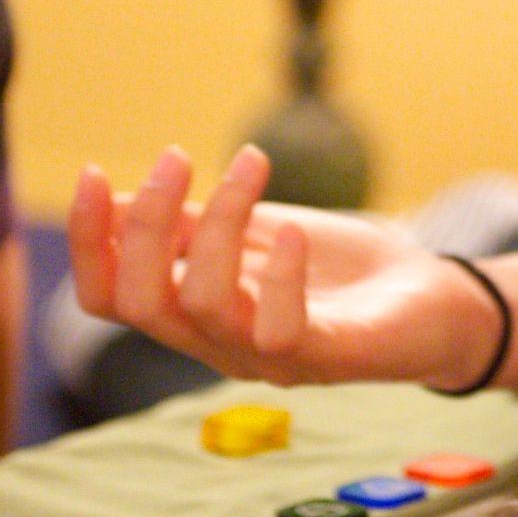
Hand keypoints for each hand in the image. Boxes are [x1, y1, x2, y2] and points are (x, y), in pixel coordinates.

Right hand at [67, 145, 504, 389]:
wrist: (431, 298)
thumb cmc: (335, 266)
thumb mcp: (252, 229)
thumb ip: (188, 224)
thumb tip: (109, 200)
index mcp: (191, 312)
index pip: (107, 296)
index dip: (87, 241)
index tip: (92, 171)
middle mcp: (217, 345)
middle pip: (139, 303)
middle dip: (145, 223)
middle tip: (177, 157)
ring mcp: (269, 360)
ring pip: (202, 305)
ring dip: (219, 221)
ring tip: (251, 162)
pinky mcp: (328, 359)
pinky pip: (279, 332)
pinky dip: (278, 274)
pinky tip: (293, 230)